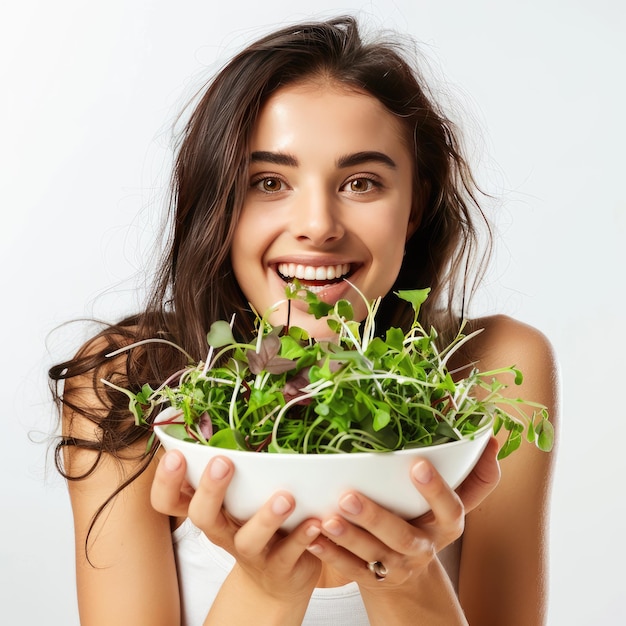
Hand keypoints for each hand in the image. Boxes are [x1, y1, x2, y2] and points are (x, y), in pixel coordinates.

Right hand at [151, 450, 322, 602]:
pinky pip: (289, 554)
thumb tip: (225, 423)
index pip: (170, 501)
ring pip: (249, 540)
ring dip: (266, 518)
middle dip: (210, 490)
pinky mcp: (279, 567)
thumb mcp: (235, 501)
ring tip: (285, 497)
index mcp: (209, 512)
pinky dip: (302, 537)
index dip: (166, 482)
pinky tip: (315, 521)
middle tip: (222, 463)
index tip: (175, 456)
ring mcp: (251, 554)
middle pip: (203, 517)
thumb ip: (231, 472)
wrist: (276, 581)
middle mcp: (223, 533)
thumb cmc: (253, 525)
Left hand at [307, 436, 499, 590]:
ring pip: (372, 554)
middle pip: (401, 536)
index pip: (450, 508)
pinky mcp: (371, 578)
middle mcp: (422, 549)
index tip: (418, 464)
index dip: (435, 489)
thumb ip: (473, 475)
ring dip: (348, 537)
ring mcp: (395, 566)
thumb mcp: (453, 504)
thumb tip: (492, 438)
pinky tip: (312, 535)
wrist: (412, 576)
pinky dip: (329, 553)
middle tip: (349, 496)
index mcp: (446, 526)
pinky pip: (349, 568)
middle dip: (375, 518)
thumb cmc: (428, 523)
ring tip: (327, 517)